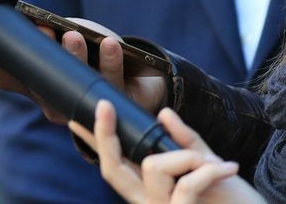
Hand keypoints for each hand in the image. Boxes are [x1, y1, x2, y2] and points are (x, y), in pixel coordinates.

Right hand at [0, 18, 165, 122]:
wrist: (133, 79)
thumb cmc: (86, 57)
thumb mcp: (58, 43)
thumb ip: (37, 40)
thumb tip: (5, 37)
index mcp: (38, 89)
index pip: (11, 80)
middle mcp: (60, 104)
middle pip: (48, 85)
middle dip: (46, 55)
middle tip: (44, 30)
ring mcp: (89, 105)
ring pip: (81, 83)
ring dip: (76, 57)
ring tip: (73, 35)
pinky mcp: (119, 102)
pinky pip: (113, 82)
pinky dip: (110, 60)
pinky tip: (109, 43)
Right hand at [69, 101, 262, 203]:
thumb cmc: (228, 197)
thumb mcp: (204, 162)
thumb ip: (183, 140)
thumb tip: (162, 113)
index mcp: (147, 188)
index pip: (110, 162)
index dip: (90, 141)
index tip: (73, 117)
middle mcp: (146, 201)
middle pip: (111, 167)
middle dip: (106, 134)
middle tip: (106, 106)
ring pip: (154, 167)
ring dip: (187, 157)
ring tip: (214, 161)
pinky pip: (187, 183)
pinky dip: (209, 171)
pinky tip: (228, 167)